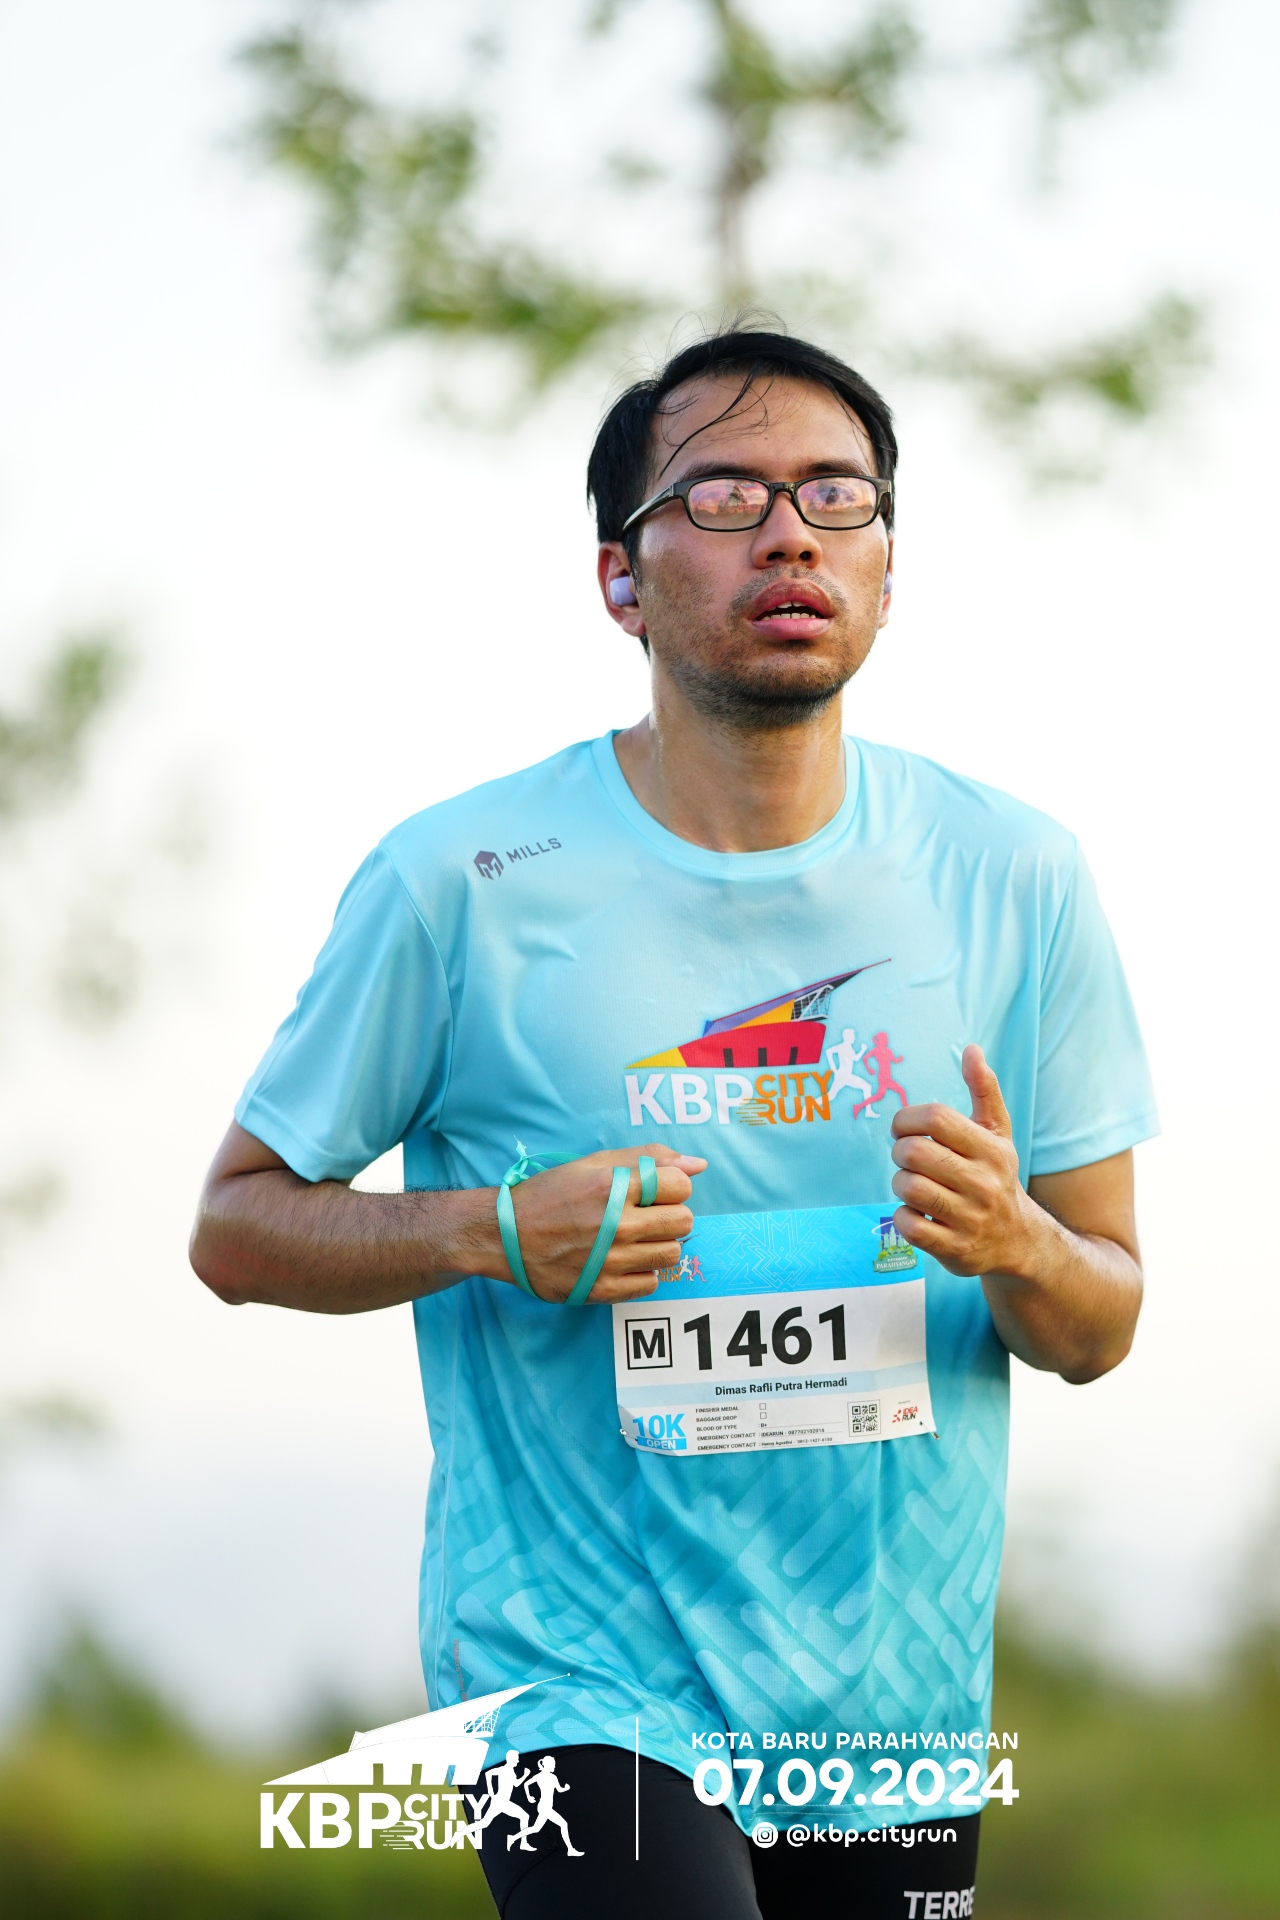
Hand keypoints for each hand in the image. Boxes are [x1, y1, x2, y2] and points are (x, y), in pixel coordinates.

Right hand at [501, 1144, 705, 1303]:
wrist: (505, 1236)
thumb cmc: (551, 1195)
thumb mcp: (593, 1164)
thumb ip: (647, 1160)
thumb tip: (698, 1166)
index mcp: (612, 1186)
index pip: (680, 1185)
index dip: (672, 1186)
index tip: (654, 1191)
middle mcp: (614, 1224)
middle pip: (683, 1221)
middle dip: (671, 1214)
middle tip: (646, 1215)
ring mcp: (610, 1261)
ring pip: (672, 1254)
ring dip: (659, 1244)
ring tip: (634, 1238)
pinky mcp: (602, 1290)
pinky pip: (651, 1283)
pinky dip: (642, 1271)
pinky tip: (621, 1260)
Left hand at [889, 1045, 1037, 1279]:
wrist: (1019, 1241)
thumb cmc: (995, 1176)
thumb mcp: (997, 1133)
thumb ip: (984, 1090)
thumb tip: (971, 1049)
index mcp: (991, 1149)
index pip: (935, 1119)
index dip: (906, 1118)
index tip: (904, 1129)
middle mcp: (983, 1183)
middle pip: (914, 1153)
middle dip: (900, 1151)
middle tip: (907, 1158)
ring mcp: (970, 1218)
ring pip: (908, 1187)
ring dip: (900, 1183)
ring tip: (914, 1185)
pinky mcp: (955, 1249)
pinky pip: (908, 1224)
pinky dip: (903, 1216)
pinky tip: (917, 1213)